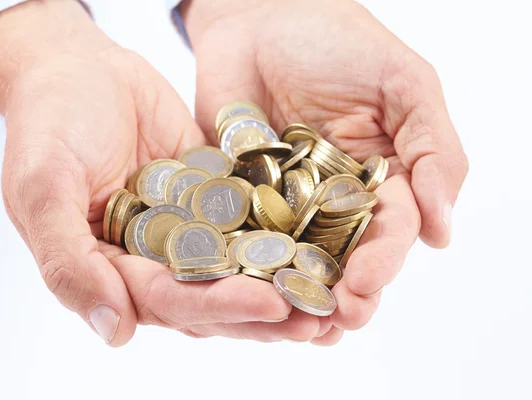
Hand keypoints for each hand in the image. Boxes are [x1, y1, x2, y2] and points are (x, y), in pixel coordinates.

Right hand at [0, 0, 310, 345]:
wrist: (77, 66)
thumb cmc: (48, 124)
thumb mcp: (43, 188)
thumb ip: (68, 261)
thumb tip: (114, 333)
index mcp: (110, 267)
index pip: (168, 299)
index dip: (218, 306)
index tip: (269, 306)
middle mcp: (150, 256)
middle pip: (212, 294)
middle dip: (263, 308)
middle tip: (319, 318)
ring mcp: (184, 226)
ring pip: (236, 264)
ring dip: (280, 281)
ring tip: (329, 293)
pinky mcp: (211, 196)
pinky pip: (249, 216)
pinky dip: (281, 231)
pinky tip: (319, 240)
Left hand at [182, 0, 468, 343]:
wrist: (262, 17)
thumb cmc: (340, 43)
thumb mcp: (403, 85)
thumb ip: (433, 151)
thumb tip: (443, 229)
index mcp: (380, 180)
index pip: (388, 232)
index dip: (380, 263)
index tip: (363, 286)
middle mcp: (335, 201)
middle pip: (344, 259)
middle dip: (342, 293)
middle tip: (334, 321)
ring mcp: (285, 203)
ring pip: (296, 260)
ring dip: (299, 294)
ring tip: (297, 326)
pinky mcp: (239, 198)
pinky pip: (243, 238)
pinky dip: (246, 268)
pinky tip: (246, 295)